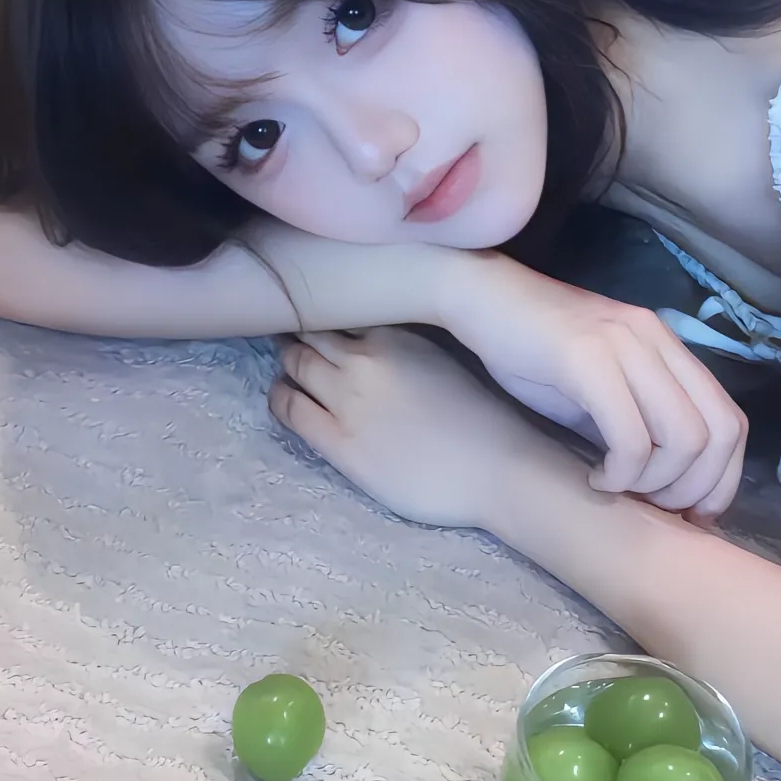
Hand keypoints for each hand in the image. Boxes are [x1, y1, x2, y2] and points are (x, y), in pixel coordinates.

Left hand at [268, 328, 575, 530]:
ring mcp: (347, 399)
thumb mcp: (443, 357)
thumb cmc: (484, 418)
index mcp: (396, 333)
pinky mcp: (338, 441)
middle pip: (311, 334)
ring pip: (296, 364)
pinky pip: (289, 408)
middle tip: (296, 341)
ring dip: (290, 363)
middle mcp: (365, 357)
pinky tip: (284, 396)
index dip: (328, 315)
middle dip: (300, 335)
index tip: (323, 320)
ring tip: (290, 367)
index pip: (342, 311)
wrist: (499, 470)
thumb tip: (377, 340)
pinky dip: (280, 396)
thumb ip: (406, 343)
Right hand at [443, 254, 747, 516]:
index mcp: (666, 346)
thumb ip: (633, 419)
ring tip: (618, 487)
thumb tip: (663, 482)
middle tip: (650, 506)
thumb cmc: (528, 347)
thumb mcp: (594, 385)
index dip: (722, 479)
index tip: (690, 512)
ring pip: (683, 437)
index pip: (730, 421)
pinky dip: (620, 473)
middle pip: (716, 434)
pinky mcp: (586, 357)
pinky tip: (594, 477)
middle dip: (692, 489)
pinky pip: (630, 435)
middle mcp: (656, 341)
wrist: (478, 297)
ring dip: (655, 483)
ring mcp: (624, 344)